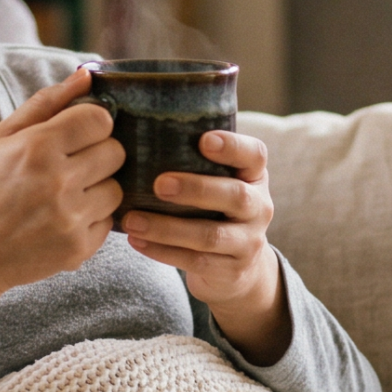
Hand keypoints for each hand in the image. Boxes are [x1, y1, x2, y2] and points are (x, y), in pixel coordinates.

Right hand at [0, 68, 123, 361]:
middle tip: (69, 166)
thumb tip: (87, 74)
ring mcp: (71, 218)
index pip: (100, 120)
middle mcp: (58, 182)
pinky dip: (90, 219)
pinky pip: (108, 222)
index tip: (76, 135)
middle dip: (97, 155)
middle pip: (115, 152)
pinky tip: (60, 220)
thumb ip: (45, 103)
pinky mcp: (78, 248)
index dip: (91, 124)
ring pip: (116, 189)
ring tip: (64, 195)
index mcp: (37, 147)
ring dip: (97, 189)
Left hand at [121, 129, 290, 364]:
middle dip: (196, 189)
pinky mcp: (232, 270)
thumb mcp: (216, 181)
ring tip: (132, 219)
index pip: (254, 155)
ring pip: (210, 235)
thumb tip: (133, 121)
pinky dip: (163, 252)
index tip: (204, 140)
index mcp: (254, 175)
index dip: (233, 147)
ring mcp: (249, 241)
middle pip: (235, 196)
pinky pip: (196, 262)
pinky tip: (136, 241)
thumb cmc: (213, 209)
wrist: (238, 268)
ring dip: (168, 228)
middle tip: (158, 184)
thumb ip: (192, 158)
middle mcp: (259, 206)